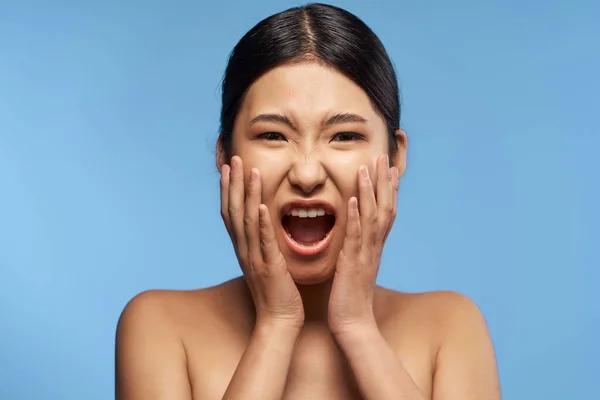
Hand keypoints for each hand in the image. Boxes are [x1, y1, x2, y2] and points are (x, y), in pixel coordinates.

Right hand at [221, 156, 303, 329]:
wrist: (278, 320)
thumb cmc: (276, 291)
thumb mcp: (265, 262)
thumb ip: (261, 242)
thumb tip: (262, 225)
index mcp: (243, 248)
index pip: (230, 213)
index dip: (227, 189)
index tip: (228, 167)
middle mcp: (244, 250)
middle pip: (233, 211)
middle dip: (232, 183)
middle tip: (233, 159)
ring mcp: (255, 258)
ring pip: (247, 221)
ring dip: (247, 194)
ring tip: (250, 171)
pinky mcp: (269, 267)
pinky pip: (264, 241)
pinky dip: (261, 223)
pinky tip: (262, 206)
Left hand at [328, 154, 398, 335]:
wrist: (352, 322)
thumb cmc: (350, 296)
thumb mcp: (356, 266)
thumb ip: (358, 248)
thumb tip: (357, 236)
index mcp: (374, 246)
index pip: (385, 212)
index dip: (388, 189)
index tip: (388, 167)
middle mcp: (374, 246)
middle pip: (386, 207)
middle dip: (384, 181)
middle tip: (383, 156)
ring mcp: (366, 253)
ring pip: (373, 216)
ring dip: (371, 190)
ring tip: (368, 167)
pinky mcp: (353, 262)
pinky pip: (357, 235)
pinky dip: (357, 216)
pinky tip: (355, 199)